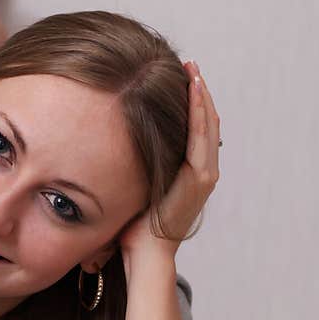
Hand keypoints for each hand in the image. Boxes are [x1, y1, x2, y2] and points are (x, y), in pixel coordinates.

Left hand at [119, 60, 221, 264]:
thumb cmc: (134, 228)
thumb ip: (137, 166)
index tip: (181, 78)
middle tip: (190, 66)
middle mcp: (203, 172)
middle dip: (199, 93)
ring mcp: (204, 175)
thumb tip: (111, 143)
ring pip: (208, 126)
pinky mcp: (199, 179)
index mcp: (190, 174)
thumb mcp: (137, 186)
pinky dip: (199, 112)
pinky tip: (193, 91)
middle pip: (207, 123)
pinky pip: (201, 138)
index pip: (196, 131)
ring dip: (202, 97)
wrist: (144, 254)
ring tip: (193, 71)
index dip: (192, 103)